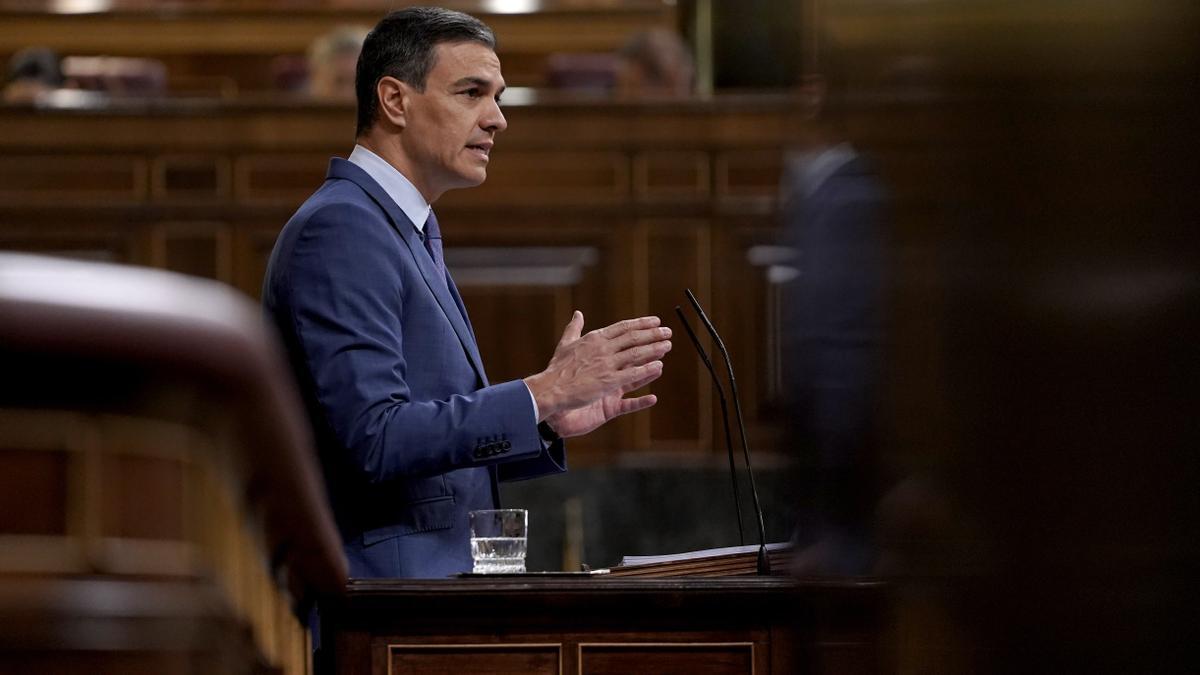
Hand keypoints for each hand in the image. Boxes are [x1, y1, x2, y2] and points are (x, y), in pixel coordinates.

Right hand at [524, 311, 669, 427]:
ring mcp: (607, 365)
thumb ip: (574, 328)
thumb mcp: (566, 343)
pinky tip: (658, 366)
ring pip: (637, 353)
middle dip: (653, 334)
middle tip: (668, 331)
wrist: (551, 389)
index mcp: (595, 338)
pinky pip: (632, 374)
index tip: (655, 321)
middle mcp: (603, 348)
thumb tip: (577, 313)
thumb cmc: (557, 368)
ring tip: (668, 345)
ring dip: (654, 348)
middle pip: (634, 338)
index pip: (623, 327)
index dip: (641, 323)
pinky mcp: (609, 382)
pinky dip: (647, 369)